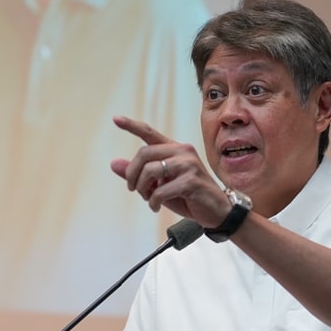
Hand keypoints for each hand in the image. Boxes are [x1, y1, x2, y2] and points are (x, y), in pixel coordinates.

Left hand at [109, 116, 231, 227]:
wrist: (217, 211)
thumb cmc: (189, 197)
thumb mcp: (160, 185)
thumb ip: (139, 174)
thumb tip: (113, 164)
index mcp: (175, 149)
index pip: (150, 133)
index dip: (131, 126)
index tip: (116, 119)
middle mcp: (182, 151)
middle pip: (144, 153)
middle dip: (132, 174)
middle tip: (133, 189)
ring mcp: (189, 164)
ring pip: (150, 171)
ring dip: (143, 189)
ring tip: (148, 199)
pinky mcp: (192, 180)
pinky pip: (161, 190)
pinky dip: (154, 201)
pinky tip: (156, 207)